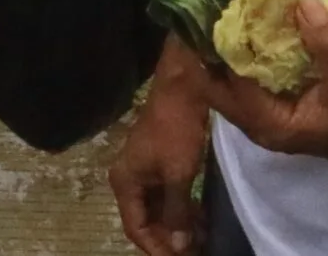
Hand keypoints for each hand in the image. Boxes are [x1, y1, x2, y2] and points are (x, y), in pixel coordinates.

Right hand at [112, 44, 212, 255]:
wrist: (183, 88)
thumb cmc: (177, 130)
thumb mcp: (179, 175)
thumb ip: (177, 212)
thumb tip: (179, 246)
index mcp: (125, 182)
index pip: (136, 228)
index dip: (157, 247)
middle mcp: (129, 179)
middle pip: (146, 220)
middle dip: (169, 238)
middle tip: (196, 250)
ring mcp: (143, 171)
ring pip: (158, 209)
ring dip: (177, 225)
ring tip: (202, 238)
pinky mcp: (158, 164)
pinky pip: (166, 196)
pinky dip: (181, 208)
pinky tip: (200, 219)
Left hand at [201, 0, 327, 167]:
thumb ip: (326, 42)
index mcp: (270, 124)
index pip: (227, 83)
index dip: (218, 46)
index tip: (212, 8)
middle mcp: (259, 125)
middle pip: (216, 84)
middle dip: (210, 47)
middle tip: (209, 3)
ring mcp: (266, 117)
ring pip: (229, 81)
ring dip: (226, 49)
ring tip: (223, 7)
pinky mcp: (276, 107)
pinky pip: (247, 79)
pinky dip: (244, 54)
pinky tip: (248, 25)